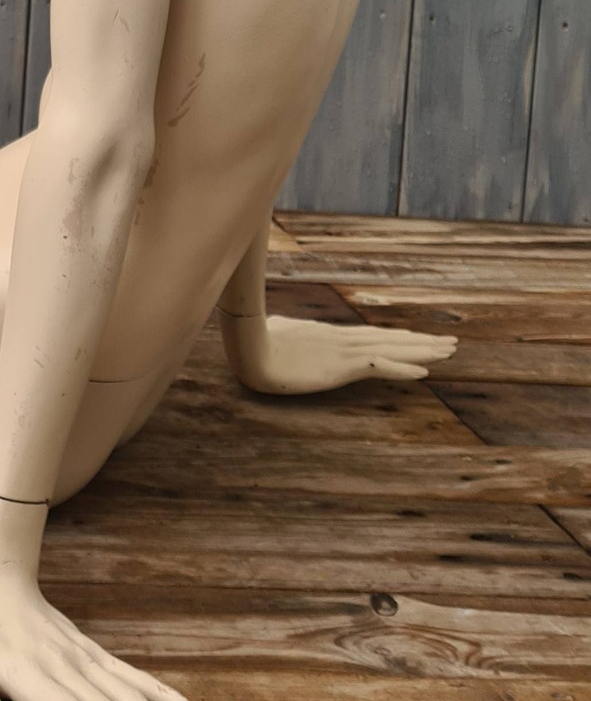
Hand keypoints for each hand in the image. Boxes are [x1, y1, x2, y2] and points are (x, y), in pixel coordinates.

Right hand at [223, 311, 456, 393]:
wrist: (249, 348)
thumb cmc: (256, 342)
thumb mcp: (278, 336)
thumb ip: (289, 333)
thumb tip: (284, 328)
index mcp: (331, 335)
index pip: (373, 336)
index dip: (398, 337)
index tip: (419, 338)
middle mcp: (344, 339)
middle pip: (391, 338)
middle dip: (422, 341)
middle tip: (451, 342)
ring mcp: (345, 351)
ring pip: (393, 348)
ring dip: (423, 351)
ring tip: (450, 351)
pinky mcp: (342, 365)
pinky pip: (381, 366)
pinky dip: (404, 368)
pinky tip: (425, 372)